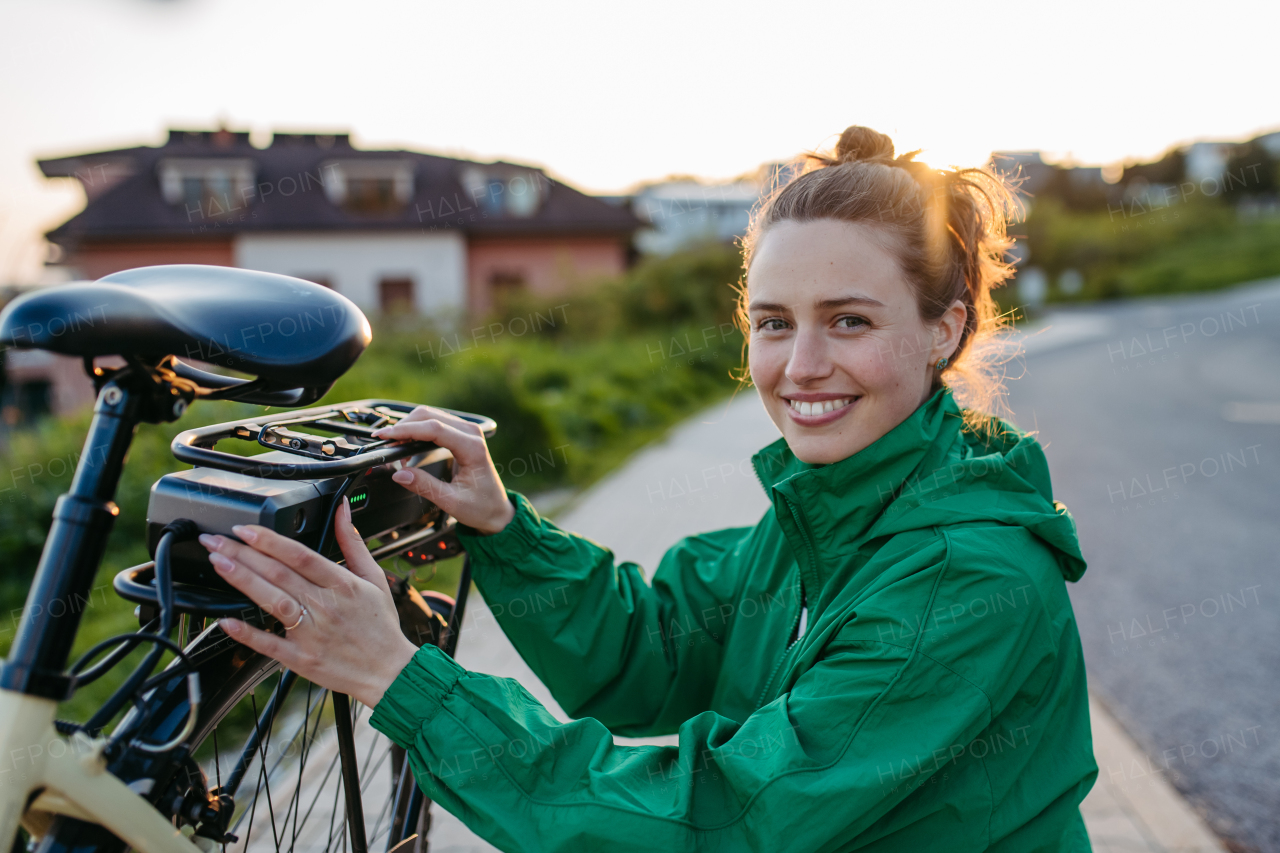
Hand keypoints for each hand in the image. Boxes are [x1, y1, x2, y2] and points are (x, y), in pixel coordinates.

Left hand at [199, 499, 418, 707]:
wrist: (389, 671)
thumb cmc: (380, 626)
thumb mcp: (374, 578)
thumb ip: (353, 543)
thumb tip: (342, 509)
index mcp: (343, 584)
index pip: (300, 555)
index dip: (269, 540)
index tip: (244, 529)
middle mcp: (325, 606)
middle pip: (278, 573)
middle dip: (242, 553)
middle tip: (215, 540)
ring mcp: (312, 633)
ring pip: (271, 601)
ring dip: (242, 581)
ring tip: (218, 563)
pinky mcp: (302, 659)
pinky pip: (270, 644)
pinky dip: (247, 633)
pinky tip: (226, 621)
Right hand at [371, 405, 514, 534]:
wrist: (496, 509)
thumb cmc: (480, 506)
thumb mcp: (451, 501)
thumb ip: (424, 486)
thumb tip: (399, 474)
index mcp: (472, 448)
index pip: (434, 429)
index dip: (406, 430)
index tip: (385, 437)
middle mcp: (471, 434)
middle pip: (429, 416)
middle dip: (403, 426)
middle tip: (384, 442)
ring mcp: (467, 431)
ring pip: (430, 415)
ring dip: (408, 427)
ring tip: (393, 445)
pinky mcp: (460, 434)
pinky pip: (434, 423)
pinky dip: (416, 429)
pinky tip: (405, 443)